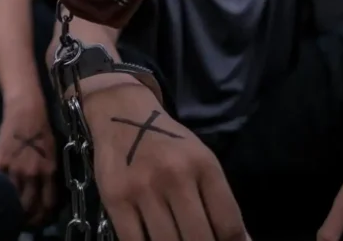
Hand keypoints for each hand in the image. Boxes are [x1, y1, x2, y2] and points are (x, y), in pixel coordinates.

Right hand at [0, 97, 56, 224]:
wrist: (26, 111)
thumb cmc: (42, 129)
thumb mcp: (52, 153)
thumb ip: (49, 172)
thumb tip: (45, 189)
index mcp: (49, 171)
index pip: (48, 202)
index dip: (44, 214)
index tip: (40, 218)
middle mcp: (33, 173)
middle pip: (30, 205)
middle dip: (28, 217)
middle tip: (25, 218)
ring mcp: (15, 169)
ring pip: (13, 198)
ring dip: (13, 207)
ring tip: (12, 209)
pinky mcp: (0, 162)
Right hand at [84, 83, 247, 240]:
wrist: (122, 114)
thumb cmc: (168, 143)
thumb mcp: (200, 160)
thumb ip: (219, 199)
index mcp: (204, 165)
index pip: (228, 224)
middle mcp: (175, 176)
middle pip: (200, 239)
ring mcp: (143, 188)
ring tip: (178, 240)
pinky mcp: (114, 198)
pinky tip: (152, 240)